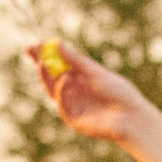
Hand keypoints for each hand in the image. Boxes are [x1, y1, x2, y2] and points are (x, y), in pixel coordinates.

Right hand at [27, 38, 147, 140]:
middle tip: (30, 50)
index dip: (47, 54)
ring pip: (52, 90)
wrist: (131, 116)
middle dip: (40, 63)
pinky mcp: (73, 119)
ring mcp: (73, 104)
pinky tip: (65, 79)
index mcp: (81, 77)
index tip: (36, 43)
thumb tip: (56, 43)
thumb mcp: (96, 72)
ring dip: (46, 77)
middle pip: (52, 76)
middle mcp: (75, 90)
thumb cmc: (119, 92)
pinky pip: (61, 104)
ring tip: (42, 63)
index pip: (59, 63)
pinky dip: (61, 91)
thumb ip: (76, 60)